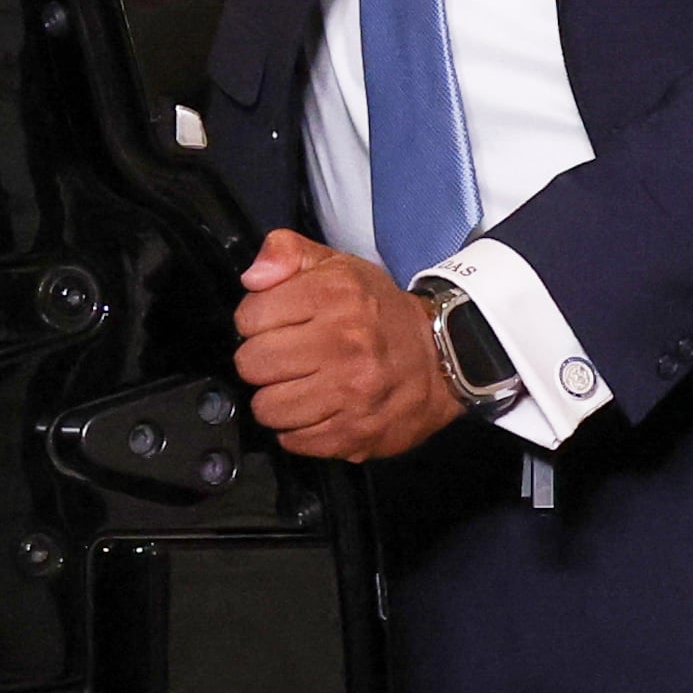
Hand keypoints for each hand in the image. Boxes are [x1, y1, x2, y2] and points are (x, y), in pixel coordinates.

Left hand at [231, 229, 463, 461]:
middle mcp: (345, 345)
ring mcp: (352, 394)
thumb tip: (252, 277)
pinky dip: (296, 429)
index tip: (273, 324)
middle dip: (260, 361)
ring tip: (297, 384)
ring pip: (267, 408)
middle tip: (284, 357)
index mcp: (334, 296)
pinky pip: (294, 440)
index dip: (254, 321)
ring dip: (275, 398)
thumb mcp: (336, 264)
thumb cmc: (380, 311)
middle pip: (252, 365)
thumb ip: (285, 252)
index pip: (249, 317)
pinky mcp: (357, 433)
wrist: (443, 355)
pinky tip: (315, 409)